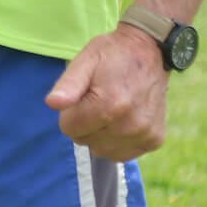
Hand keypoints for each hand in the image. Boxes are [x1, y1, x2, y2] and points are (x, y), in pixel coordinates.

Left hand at [45, 25, 168, 160]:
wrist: (150, 52)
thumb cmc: (112, 55)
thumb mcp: (85, 61)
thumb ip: (68, 84)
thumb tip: (52, 103)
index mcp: (109, 105)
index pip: (69, 129)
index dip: (69, 113)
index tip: (82, 97)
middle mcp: (129, 125)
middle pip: (85, 141)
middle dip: (84, 124)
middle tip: (97, 100)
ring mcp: (144, 134)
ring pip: (103, 151)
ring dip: (100, 135)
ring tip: (110, 110)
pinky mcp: (155, 140)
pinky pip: (123, 154)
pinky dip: (118, 142)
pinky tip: (123, 120)